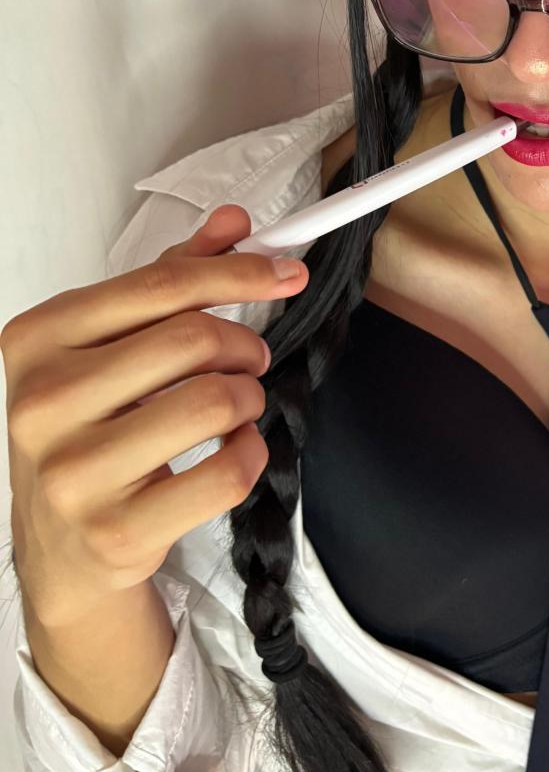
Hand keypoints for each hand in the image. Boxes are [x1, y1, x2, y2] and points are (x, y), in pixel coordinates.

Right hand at [3, 203, 308, 628]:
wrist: (61, 547)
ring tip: (235, 407)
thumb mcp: (111, 347)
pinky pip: (226, 473)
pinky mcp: (117, 529)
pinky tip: (232, 451)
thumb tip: (233, 223)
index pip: (161, 285)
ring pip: (215, 403)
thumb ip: (169, 280)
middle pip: (194, 339)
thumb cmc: (91, 430)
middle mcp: (44, 401)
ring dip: (248, 399)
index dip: (239, 273)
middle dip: (245, 346)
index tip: (286, 275)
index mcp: (39, 338)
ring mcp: (75, 472)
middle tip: (251, 361)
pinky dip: (250, 455)